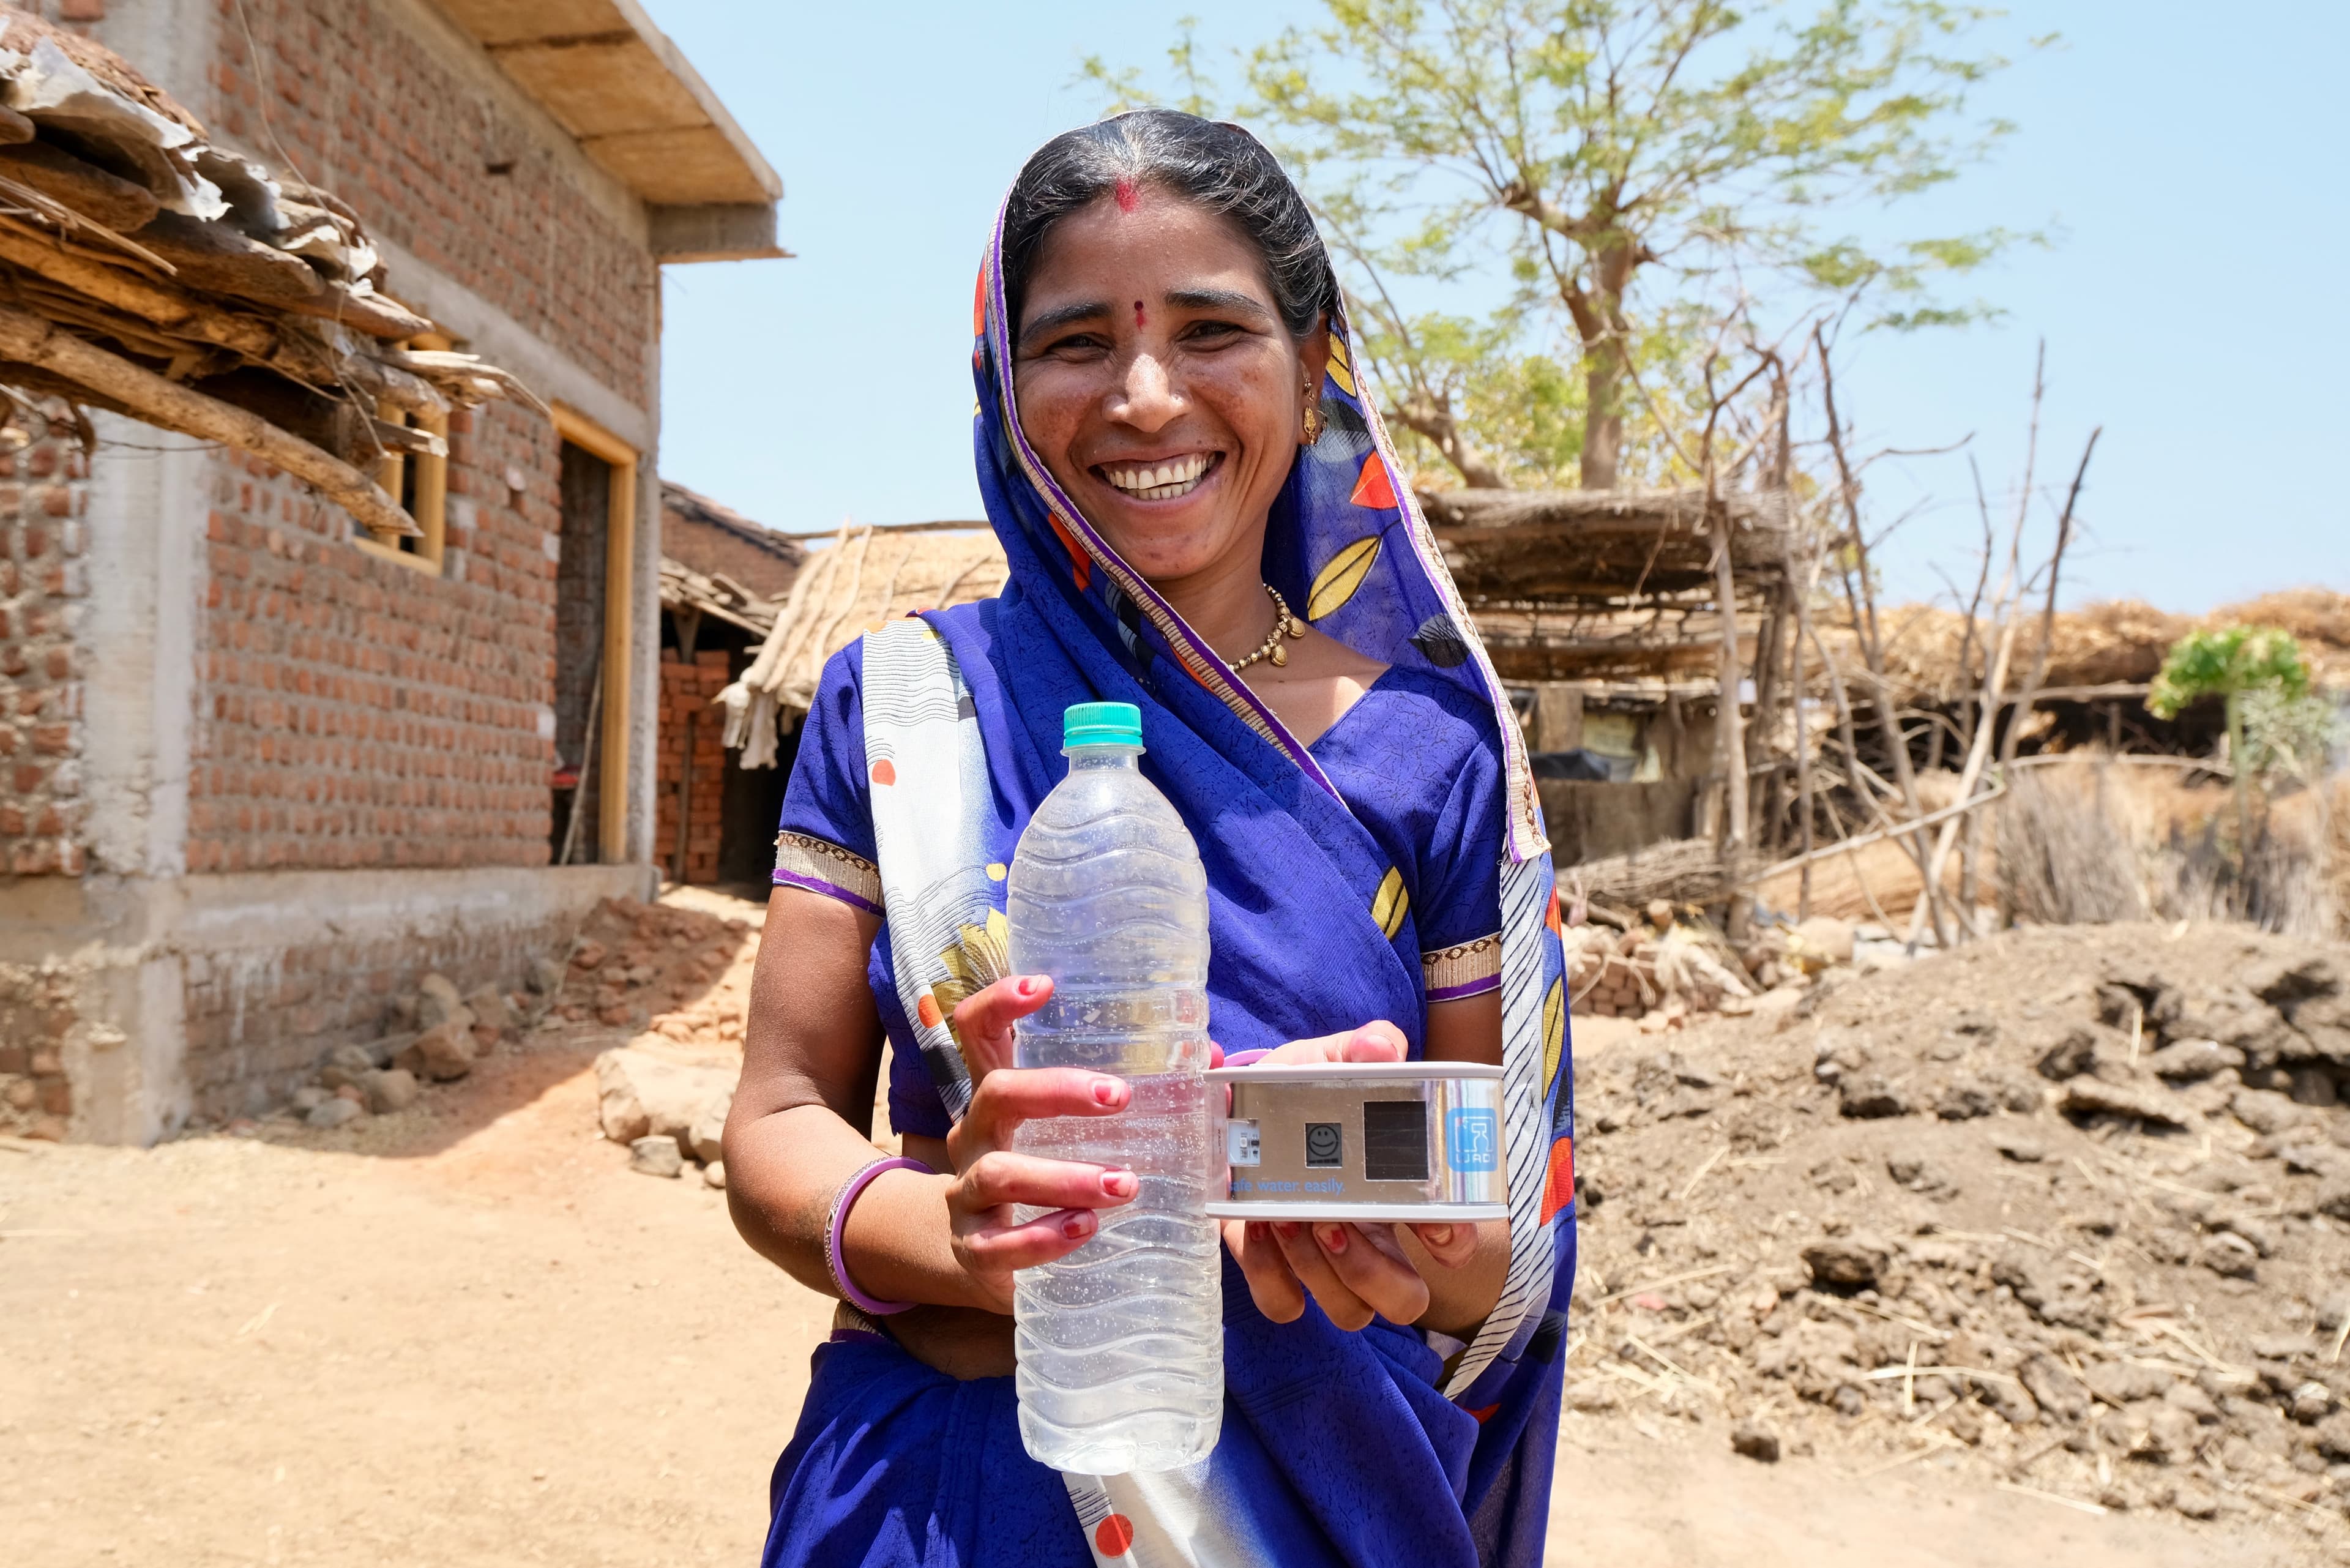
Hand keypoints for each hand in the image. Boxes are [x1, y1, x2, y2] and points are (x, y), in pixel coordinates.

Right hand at [939, 974, 1134, 1313]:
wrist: (982, 1258)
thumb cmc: (1041, 1179)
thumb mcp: (1068, 1133)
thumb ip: (1129, 1098)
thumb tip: (1214, 1058)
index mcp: (996, 1097)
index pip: (977, 1031)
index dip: (999, 1002)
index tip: (1043, 987)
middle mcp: (972, 1134)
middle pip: (995, 1093)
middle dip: (1056, 1090)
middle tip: (1119, 1097)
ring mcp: (966, 1192)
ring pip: (999, 1172)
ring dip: (1063, 1177)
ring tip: (1122, 1184)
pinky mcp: (973, 1247)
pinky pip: (998, 1242)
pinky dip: (1043, 1237)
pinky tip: (1085, 1228)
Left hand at [1220, 1021, 1481, 1331]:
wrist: (1244, 1109)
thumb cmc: (1304, 1091)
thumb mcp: (1332, 1060)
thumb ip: (1365, 1047)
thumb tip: (1379, 1048)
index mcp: (1400, 1194)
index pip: (1453, 1240)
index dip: (1453, 1241)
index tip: (1431, 1224)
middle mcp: (1372, 1239)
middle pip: (1405, 1299)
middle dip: (1371, 1268)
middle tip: (1333, 1220)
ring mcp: (1326, 1261)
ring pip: (1348, 1309)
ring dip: (1316, 1269)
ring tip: (1285, 1216)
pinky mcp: (1276, 1269)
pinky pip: (1284, 1304)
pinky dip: (1270, 1275)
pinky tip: (1256, 1227)